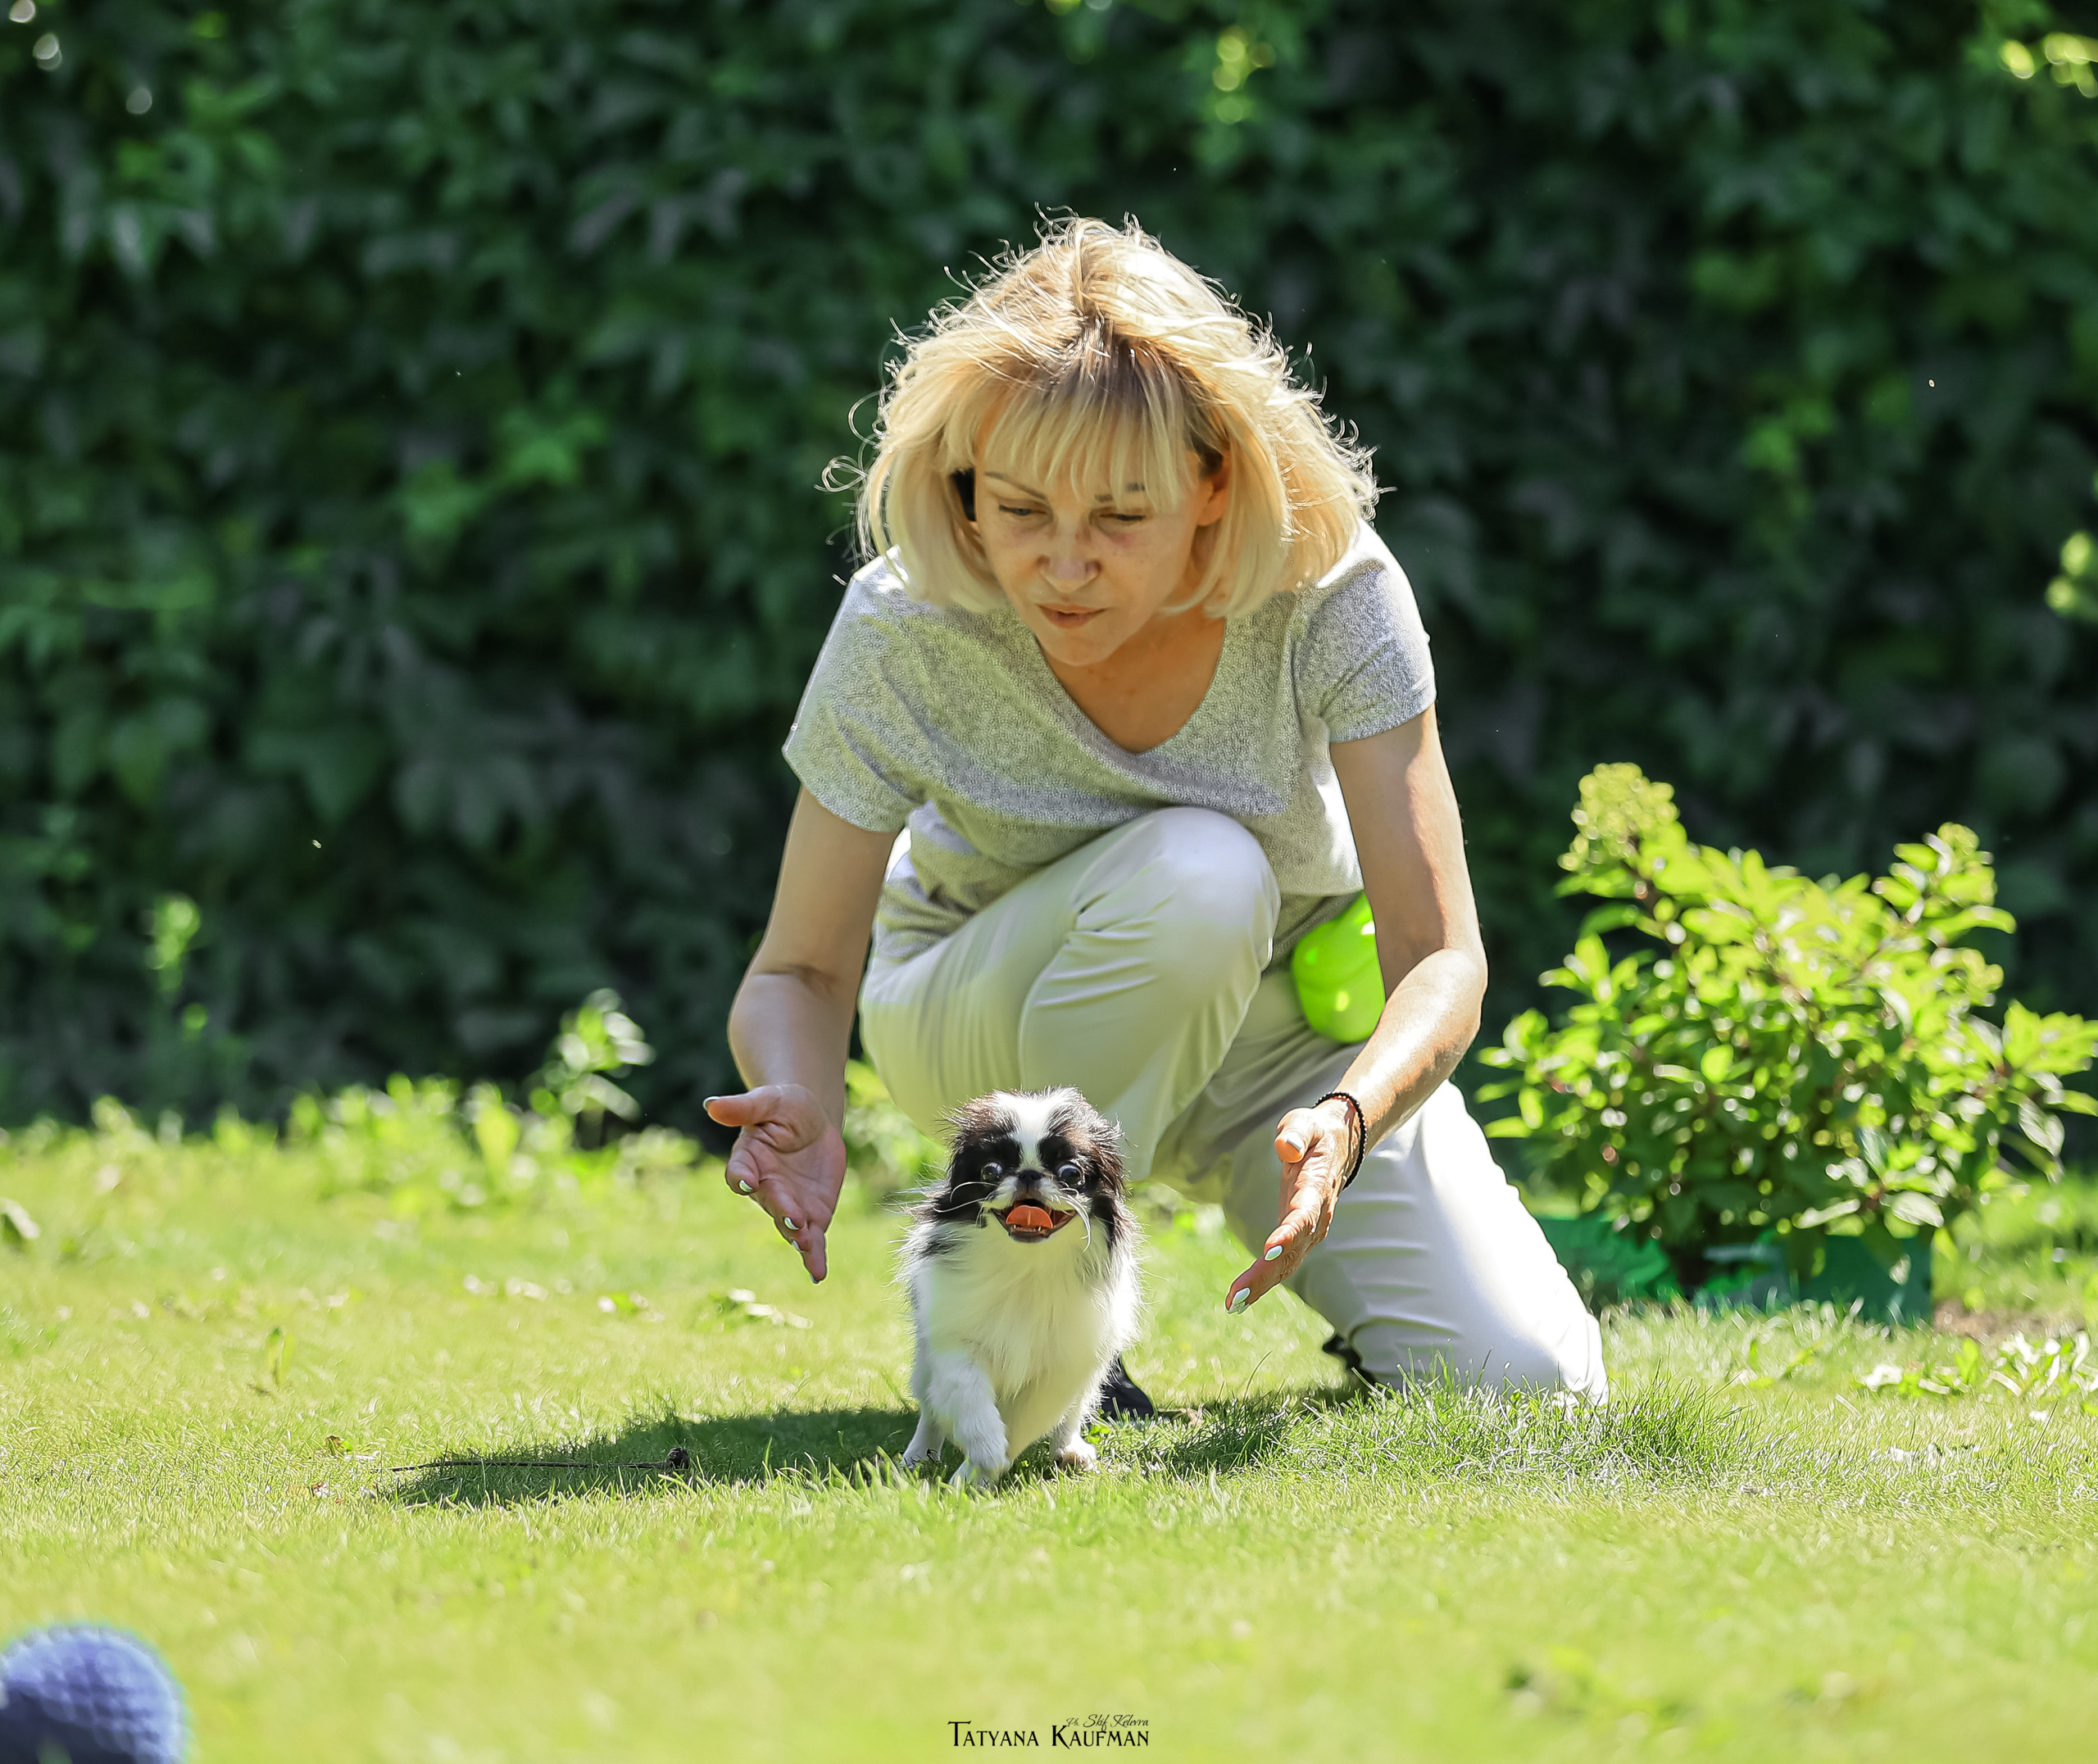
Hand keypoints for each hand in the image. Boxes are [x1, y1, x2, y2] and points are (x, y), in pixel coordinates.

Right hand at [703, 1084, 847, 1282]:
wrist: (812, 1121)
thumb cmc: (785, 1107)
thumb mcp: (768, 1100)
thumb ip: (743, 1107)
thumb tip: (711, 1105)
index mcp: (748, 1160)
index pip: (739, 1172)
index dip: (742, 1177)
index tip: (748, 1181)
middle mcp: (764, 1187)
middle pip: (770, 1202)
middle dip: (782, 1210)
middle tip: (794, 1219)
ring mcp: (788, 1205)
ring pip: (790, 1225)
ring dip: (797, 1236)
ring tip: (806, 1244)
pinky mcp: (811, 1215)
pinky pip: (812, 1239)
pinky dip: (814, 1256)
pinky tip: (817, 1274)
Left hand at [1224, 1098, 1356, 1312]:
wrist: (1338, 1145)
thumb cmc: (1314, 1133)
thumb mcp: (1305, 1122)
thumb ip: (1296, 1133)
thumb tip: (1284, 1147)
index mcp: (1316, 1189)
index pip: (1303, 1215)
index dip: (1288, 1234)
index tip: (1269, 1250)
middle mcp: (1316, 1217)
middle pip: (1292, 1251)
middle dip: (1265, 1274)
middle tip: (1236, 1296)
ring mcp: (1310, 1231)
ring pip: (1287, 1264)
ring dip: (1261, 1285)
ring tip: (1233, 1305)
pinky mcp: (1300, 1237)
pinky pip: (1284, 1264)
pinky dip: (1264, 1282)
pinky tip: (1241, 1299)